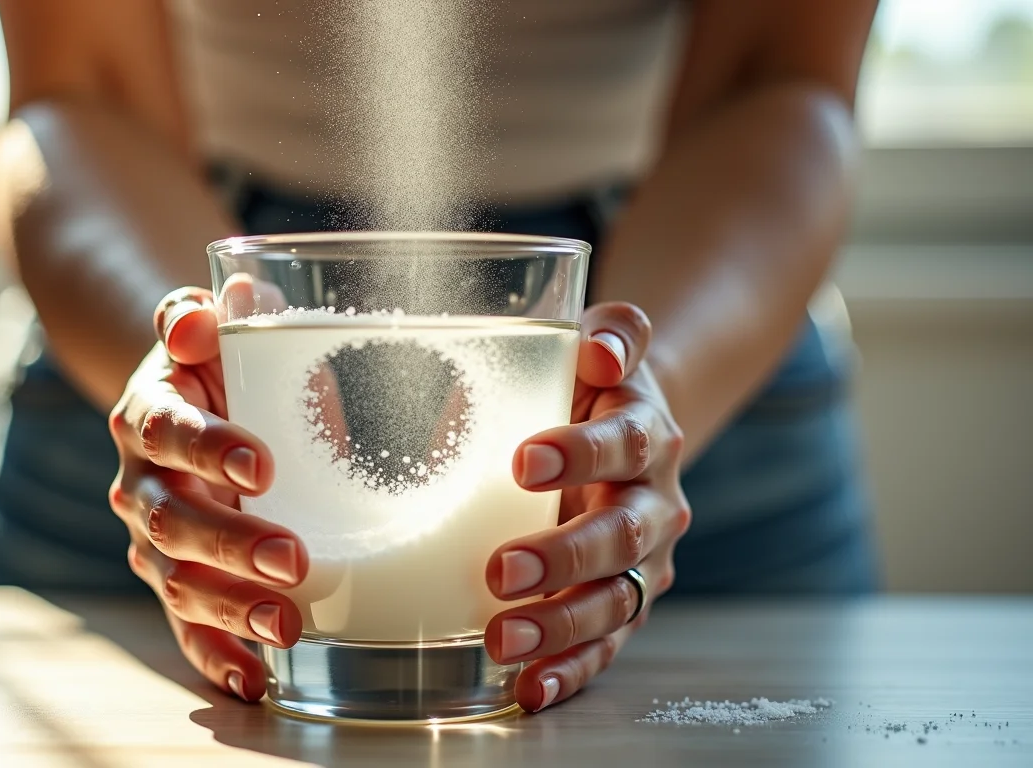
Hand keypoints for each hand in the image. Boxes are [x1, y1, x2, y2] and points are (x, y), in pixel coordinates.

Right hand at [107, 287, 307, 701]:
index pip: (168, 432)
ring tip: (285, 625)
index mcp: (148, 416)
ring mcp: (152, 540)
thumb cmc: (212, 363)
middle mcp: (140, 483)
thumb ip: (199, 314)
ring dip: (229, 607)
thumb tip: (202, 315)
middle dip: (231, 544)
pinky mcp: (173, 580)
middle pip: (172, 520)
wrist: (183, 403)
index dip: (208, 449)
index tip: (261, 466)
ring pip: (177, 581)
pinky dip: (214, 656)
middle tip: (291, 559)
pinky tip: (252, 679)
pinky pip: (186, 625)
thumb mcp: (207, 328)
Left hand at [484, 302, 691, 711]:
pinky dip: (569, 671)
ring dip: (561, 625)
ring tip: (502, 639)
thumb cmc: (592, 387)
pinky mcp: (623, 606)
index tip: (523, 462)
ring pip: (614, 601)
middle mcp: (655, 505)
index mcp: (647, 436)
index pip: (623, 444)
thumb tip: (602, 350)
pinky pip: (603, 646)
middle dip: (564, 557)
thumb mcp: (602, 346)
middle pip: (622, 536)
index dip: (581, 453)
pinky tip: (528, 689)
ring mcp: (641, 564)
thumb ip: (613, 333)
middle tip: (503, 569)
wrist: (627, 434)